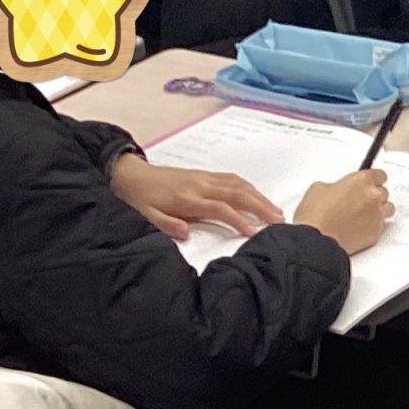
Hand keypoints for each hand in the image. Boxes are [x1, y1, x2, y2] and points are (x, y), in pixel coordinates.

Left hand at [111, 155, 282, 241]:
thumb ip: (167, 225)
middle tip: (279, 220)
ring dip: (259, 196)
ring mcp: (203, 178)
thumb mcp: (146, 217)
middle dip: (260, 206)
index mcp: (187, 199)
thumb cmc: (138, 199)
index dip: (239, 220)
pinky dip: (248, 187)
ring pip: (238, 184)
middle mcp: (200, 185)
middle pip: (237, 193)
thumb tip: (187, 233)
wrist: (129, 175)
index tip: (254, 233)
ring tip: (275, 210)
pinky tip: (256, 195)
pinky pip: (231, 178)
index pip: (220, 209)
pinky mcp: (203, 175)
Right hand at [294, 169, 393, 254]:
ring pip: (388, 209)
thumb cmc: (316, 215)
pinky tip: (359, 228)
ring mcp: (377, 216)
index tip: (371, 182)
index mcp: (361, 181)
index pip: (380, 175)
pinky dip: (372, 226)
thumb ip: (335, 185)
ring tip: (363, 215)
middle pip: (384, 192)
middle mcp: (373, 197)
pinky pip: (381, 227)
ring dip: (379, 210)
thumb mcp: (319, 188)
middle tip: (360, 201)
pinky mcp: (376, 233)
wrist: (317, 239)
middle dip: (374, 196)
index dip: (374, 179)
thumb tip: (337, 190)